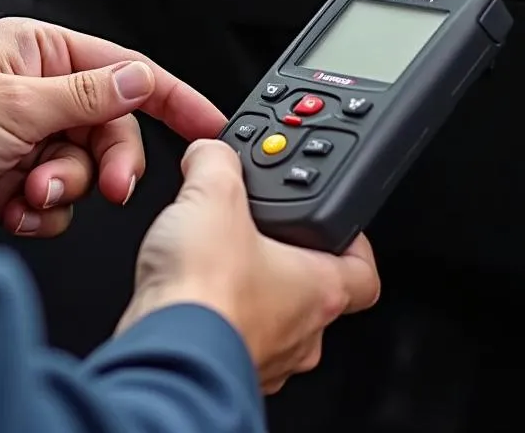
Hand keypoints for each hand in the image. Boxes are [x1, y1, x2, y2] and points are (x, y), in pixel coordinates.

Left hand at [0, 17, 226, 236]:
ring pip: (84, 167)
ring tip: (30, 192)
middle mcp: (38, 91)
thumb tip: (140, 80)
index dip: (172, 97)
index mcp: (42, 52)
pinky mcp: (11, 177)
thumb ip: (87, 95)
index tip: (208, 123)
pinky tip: (13, 206)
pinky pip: (56, 197)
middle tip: (105, 188)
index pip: (125, 69)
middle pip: (109, 128)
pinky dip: (41, 209)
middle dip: (104, 161)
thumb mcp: (16, 103)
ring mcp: (25, 137)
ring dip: (64, 188)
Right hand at [116, 140, 380, 393]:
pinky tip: (189, 294)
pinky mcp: (227, 373)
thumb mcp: (212, 193)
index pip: (364, 272)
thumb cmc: (201, 290)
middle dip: (286, 260)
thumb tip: (210, 152)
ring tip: (216, 259)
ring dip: (251, 291)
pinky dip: (218, 316)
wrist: (160, 353)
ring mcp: (267, 359)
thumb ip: (218, 161)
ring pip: (274, 321)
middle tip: (259, 230)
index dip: (353, 240)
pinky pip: (234, 340)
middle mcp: (303, 334)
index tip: (335, 219)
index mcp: (319, 289)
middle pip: (314, 292)